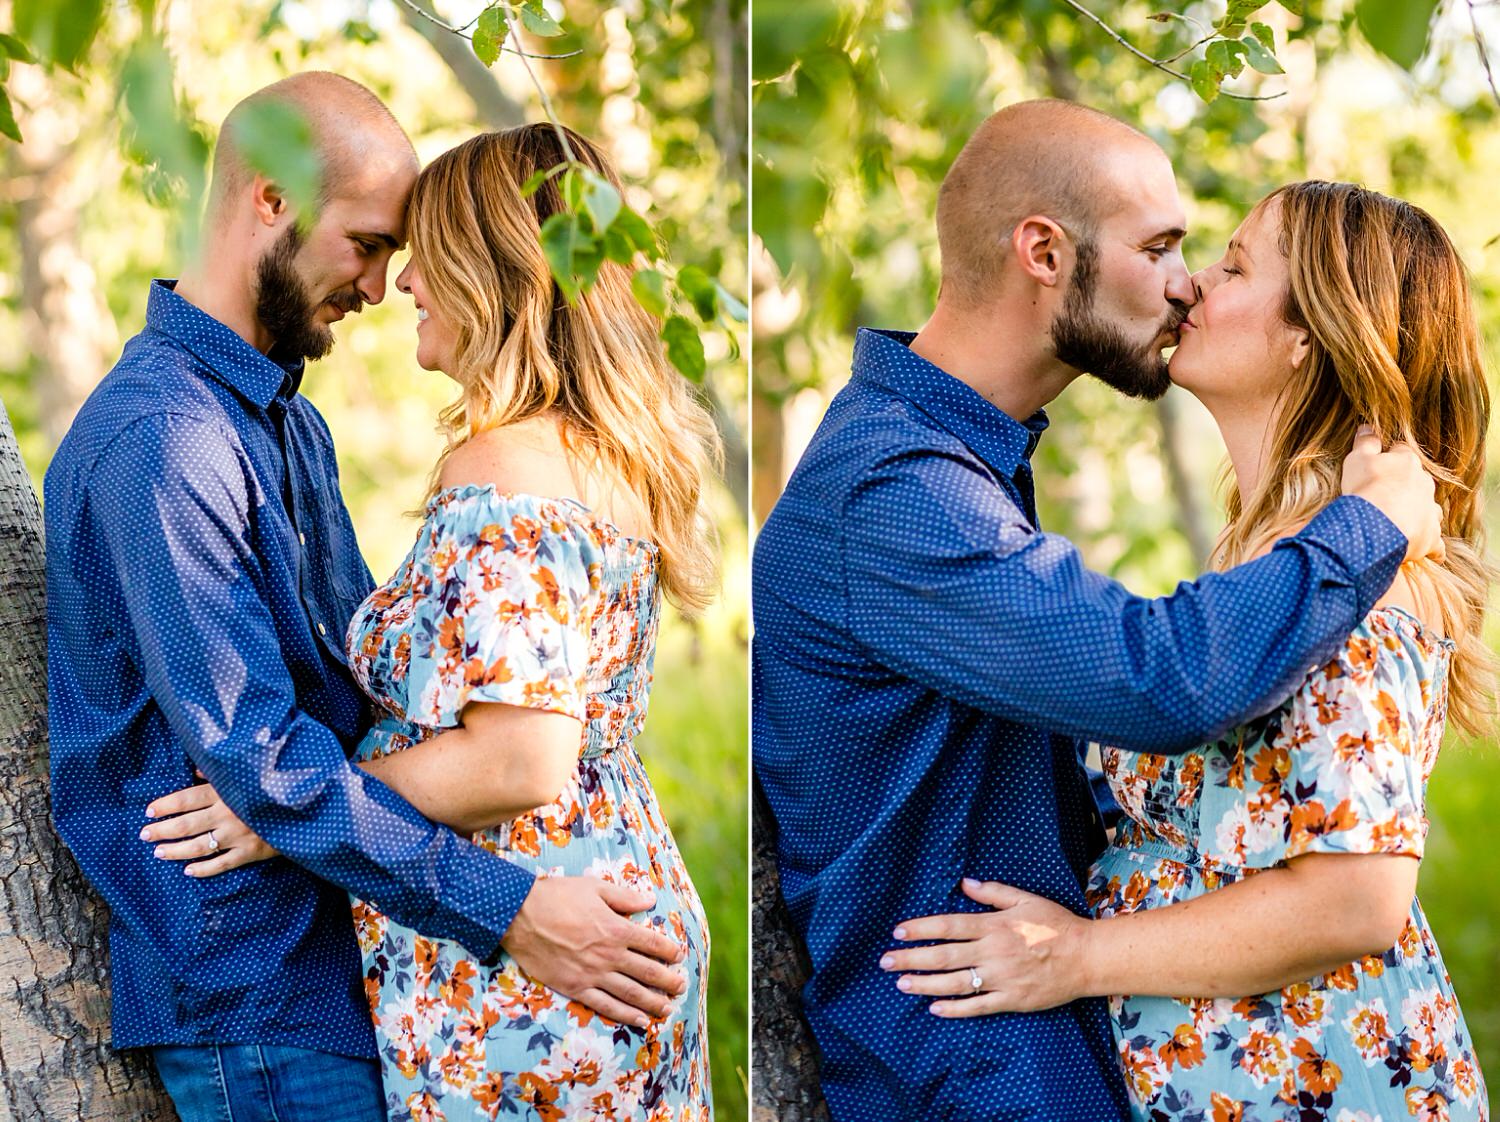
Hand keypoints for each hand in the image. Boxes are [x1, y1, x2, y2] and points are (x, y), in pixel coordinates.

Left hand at [142, 776, 278, 875]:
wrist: (305, 808)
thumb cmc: (273, 787)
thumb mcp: (248, 774)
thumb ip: (221, 774)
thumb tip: (198, 771)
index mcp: (226, 793)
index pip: (187, 799)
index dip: (166, 805)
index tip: (148, 811)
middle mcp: (228, 815)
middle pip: (187, 825)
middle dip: (162, 831)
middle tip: (145, 835)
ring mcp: (238, 836)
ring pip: (200, 847)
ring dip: (176, 851)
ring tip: (159, 853)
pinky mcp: (250, 852)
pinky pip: (222, 864)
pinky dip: (203, 869)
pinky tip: (188, 871)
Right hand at [501, 875, 687, 1028]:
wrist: (520, 916)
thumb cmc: (557, 896)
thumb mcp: (594, 888)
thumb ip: (625, 897)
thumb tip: (650, 900)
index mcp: (617, 928)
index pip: (654, 944)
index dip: (671, 952)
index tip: (679, 957)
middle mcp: (610, 955)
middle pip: (649, 972)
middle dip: (669, 981)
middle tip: (682, 987)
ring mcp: (593, 974)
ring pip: (632, 994)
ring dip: (654, 1003)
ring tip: (668, 1009)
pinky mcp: (576, 988)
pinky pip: (606, 1006)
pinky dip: (626, 1016)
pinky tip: (641, 1021)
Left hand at [880, 879, 1092, 1015]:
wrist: (1086, 958)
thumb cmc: (1056, 925)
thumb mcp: (1025, 900)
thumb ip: (992, 893)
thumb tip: (964, 883)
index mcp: (994, 926)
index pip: (948, 926)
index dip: (921, 929)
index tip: (898, 931)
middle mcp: (993, 952)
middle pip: (944, 956)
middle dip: (911, 958)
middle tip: (885, 961)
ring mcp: (1001, 978)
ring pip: (955, 983)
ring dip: (925, 984)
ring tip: (901, 984)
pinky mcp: (1011, 1000)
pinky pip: (977, 1006)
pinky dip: (954, 1008)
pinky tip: (934, 1007)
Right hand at [1341, 426, 1444, 562]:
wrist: (1375, 524)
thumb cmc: (1365, 488)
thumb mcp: (1356, 459)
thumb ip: (1365, 443)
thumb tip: (1368, 426)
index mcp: (1407, 463)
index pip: (1402, 453)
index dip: (1389, 458)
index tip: (1378, 465)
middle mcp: (1424, 484)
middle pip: (1419, 481)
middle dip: (1407, 486)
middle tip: (1387, 494)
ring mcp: (1429, 511)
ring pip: (1431, 509)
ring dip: (1421, 513)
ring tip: (1407, 520)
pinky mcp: (1430, 535)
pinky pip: (1437, 543)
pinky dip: (1433, 547)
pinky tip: (1432, 553)